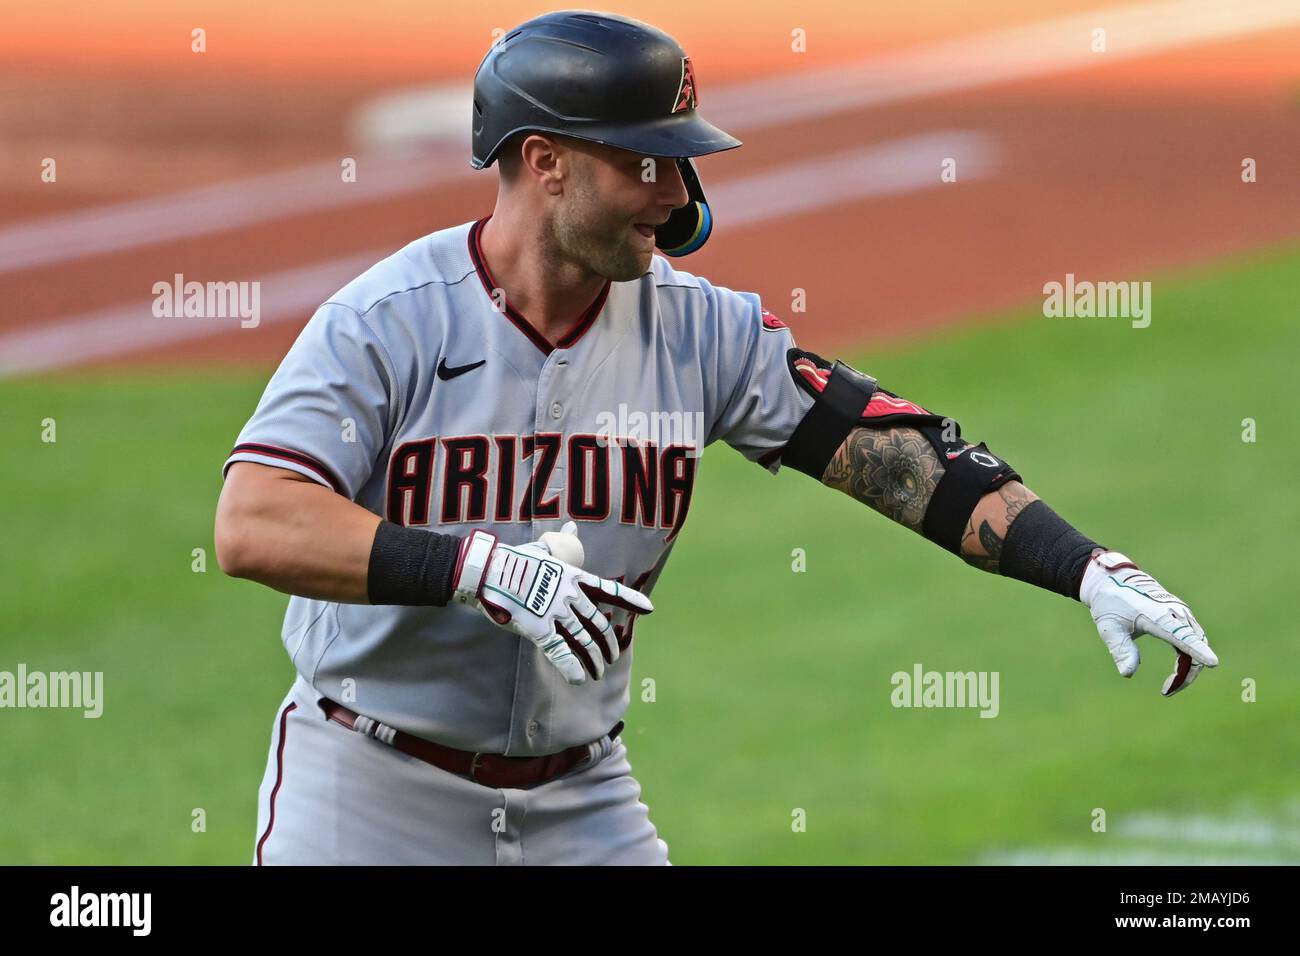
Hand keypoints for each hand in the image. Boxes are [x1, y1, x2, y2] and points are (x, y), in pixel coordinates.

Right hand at [452, 522, 653, 684]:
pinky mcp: (538, 629)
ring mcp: (555, 613)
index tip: (648, 608)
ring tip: (599, 671)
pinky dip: (571, 667)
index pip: (607, 589)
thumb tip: (572, 527)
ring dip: (594, 659)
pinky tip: (578, 679)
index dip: (630, 600)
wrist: (489, 570)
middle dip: (608, 643)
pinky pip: (560, 652)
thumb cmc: (514, 559)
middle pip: (598, 623)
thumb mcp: (543, 549)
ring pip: (583, 640)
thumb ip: (561, 544)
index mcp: (573, 577)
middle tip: (612, 656)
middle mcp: (569, 596)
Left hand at [1079, 550, 1217, 695]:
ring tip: (1168, 687)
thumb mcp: (1109, 628)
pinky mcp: (1182, 616)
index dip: (1197, 650)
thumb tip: (1128, 674)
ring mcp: (1181, 613)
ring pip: (1197, 644)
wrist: (1115, 581)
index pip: (1181, 634)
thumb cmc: (1111, 604)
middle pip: (1194, 645)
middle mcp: (1175, 612)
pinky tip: (1176, 674)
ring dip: (1189, 668)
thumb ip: (1120, 649)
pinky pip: (1193, 640)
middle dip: (1187, 673)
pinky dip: (1189, 658)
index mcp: (1157, 615)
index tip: (1212, 662)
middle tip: (1167, 691)